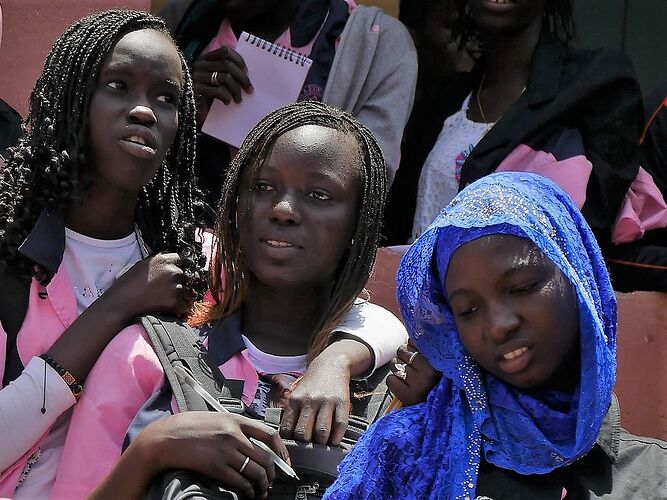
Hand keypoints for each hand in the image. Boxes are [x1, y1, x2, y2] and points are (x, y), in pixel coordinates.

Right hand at [102, 253, 193, 320]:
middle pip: (185, 276)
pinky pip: (185, 305)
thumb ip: (157, 264)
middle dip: (179, 282)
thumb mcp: (141, 266)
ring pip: (188, 291)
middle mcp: (172, 271)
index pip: (182, 259)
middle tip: (168, 291)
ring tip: (168, 301)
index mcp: (162, 260)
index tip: (174, 274)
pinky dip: (180, 308)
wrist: (120, 304)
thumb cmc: (126, 285)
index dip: (178, 267)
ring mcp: (174, 287)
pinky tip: (171, 309)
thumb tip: (168, 264)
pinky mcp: (175, 302)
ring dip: (181, 296)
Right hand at [137, 412, 288, 498]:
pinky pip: (240, 483)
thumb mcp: (217, 418)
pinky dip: (247, 491)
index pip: (270, 434)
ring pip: (256, 473)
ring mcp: (225, 451)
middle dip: (272, 474)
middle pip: (266, 458)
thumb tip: (254, 442)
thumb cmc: (189, 427)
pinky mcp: (215, 467)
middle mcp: (234, 434)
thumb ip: (236, 427)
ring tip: (261, 492)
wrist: (165, 437)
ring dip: (262, 486)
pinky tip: (247, 494)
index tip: (284, 462)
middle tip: (271, 482)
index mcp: (236, 420)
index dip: (281, 451)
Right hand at [192, 46, 252, 107]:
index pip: (224, 51)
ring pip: (225, 77)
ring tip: (239, 100)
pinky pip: (219, 91)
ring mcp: (196, 77)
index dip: (238, 59)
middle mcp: (199, 65)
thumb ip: (225, 72)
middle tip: (249, 90)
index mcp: (204, 59)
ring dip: (236, 90)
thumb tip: (246, 72)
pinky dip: (227, 97)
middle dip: (242, 78)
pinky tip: (227, 103)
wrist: (189, 113)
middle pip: (228, 65)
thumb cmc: (206, 97)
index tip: (246, 71)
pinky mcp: (196, 91)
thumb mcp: (215, 81)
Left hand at [280, 351, 351, 445]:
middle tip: (309, 451)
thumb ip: (292, 415)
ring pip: (321, 432)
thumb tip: (287, 441)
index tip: (294, 450)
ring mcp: (326, 401)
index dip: (289, 444)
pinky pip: (339, 425)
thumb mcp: (296, 395)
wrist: (331, 365)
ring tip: (322, 447)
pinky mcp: (342, 401)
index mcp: (294, 401)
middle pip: (303, 433)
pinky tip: (334, 441)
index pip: (287, 430)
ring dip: (322, 445)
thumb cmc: (312, 385)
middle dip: (306, 447)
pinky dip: (337, 437)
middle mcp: (309, 401)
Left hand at [386, 343, 440, 405]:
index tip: (418, 356)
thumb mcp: (434, 362)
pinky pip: (390, 380)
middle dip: (403, 358)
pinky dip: (393, 382)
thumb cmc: (432, 381)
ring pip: (394, 363)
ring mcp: (419, 384)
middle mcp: (429, 371)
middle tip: (412, 369)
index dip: (412, 348)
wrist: (436, 411)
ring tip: (408, 377)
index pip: (413, 341)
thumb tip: (416, 330)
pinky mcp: (408, 395)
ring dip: (397, 369)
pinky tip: (403, 387)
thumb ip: (425, 346)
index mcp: (437, 360)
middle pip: (401, 350)